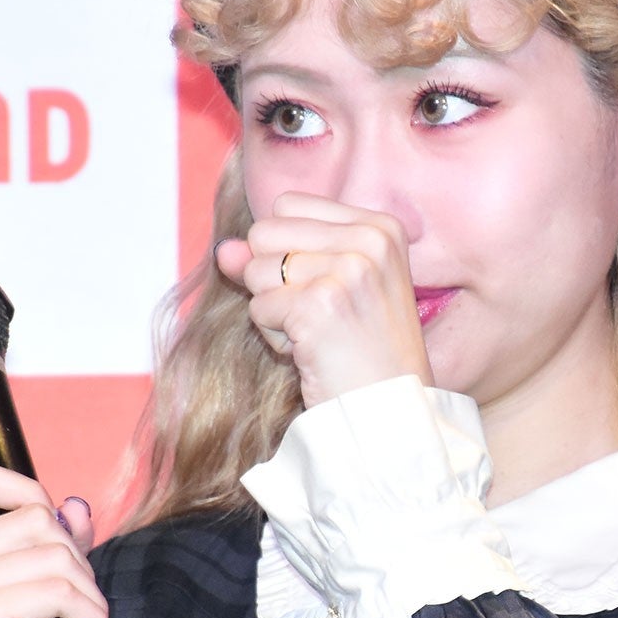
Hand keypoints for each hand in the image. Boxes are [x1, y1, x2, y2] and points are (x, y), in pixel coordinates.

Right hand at [0, 457, 108, 617]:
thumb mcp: (21, 597)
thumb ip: (44, 547)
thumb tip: (77, 506)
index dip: (27, 491)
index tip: (51, 537)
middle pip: (35, 514)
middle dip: (74, 556)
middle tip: (76, 603)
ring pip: (54, 551)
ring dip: (87, 591)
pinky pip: (59, 590)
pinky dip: (90, 616)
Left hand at [215, 191, 433, 407]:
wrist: (393, 413)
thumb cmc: (366, 355)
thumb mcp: (332, 290)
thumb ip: (276, 257)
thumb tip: (224, 249)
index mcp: (381, 227)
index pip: (287, 205)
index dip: (286, 250)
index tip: (328, 289)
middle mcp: (369, 240)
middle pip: (264, 233)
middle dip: (275, 280)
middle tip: (322, 316)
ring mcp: (347, 271)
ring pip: (256, 272)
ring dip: (275, 313)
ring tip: (320, 336)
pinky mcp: (320, 305)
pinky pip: (258, 308)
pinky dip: (276, 338)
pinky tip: (314, 352)